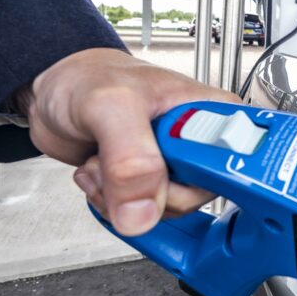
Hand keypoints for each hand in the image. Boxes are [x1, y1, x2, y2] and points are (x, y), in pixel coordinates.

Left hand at [17, 48, 239, 235]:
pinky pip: (141, 217)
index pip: (237, 163)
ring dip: (120, 198)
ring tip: (103, 162)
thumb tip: (144, 211)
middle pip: (196, 198)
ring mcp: (176, 168)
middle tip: (119, 159)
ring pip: (165, 212)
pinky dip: (111, 204)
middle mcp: (200, 144)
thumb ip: (131, 157)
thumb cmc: (90, 77)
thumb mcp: (112, 105)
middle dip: (145, 190)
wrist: (58, 94)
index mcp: (213, 113)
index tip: (167, 172)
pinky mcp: (152, 186)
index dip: (202, 178)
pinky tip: (101, 174)